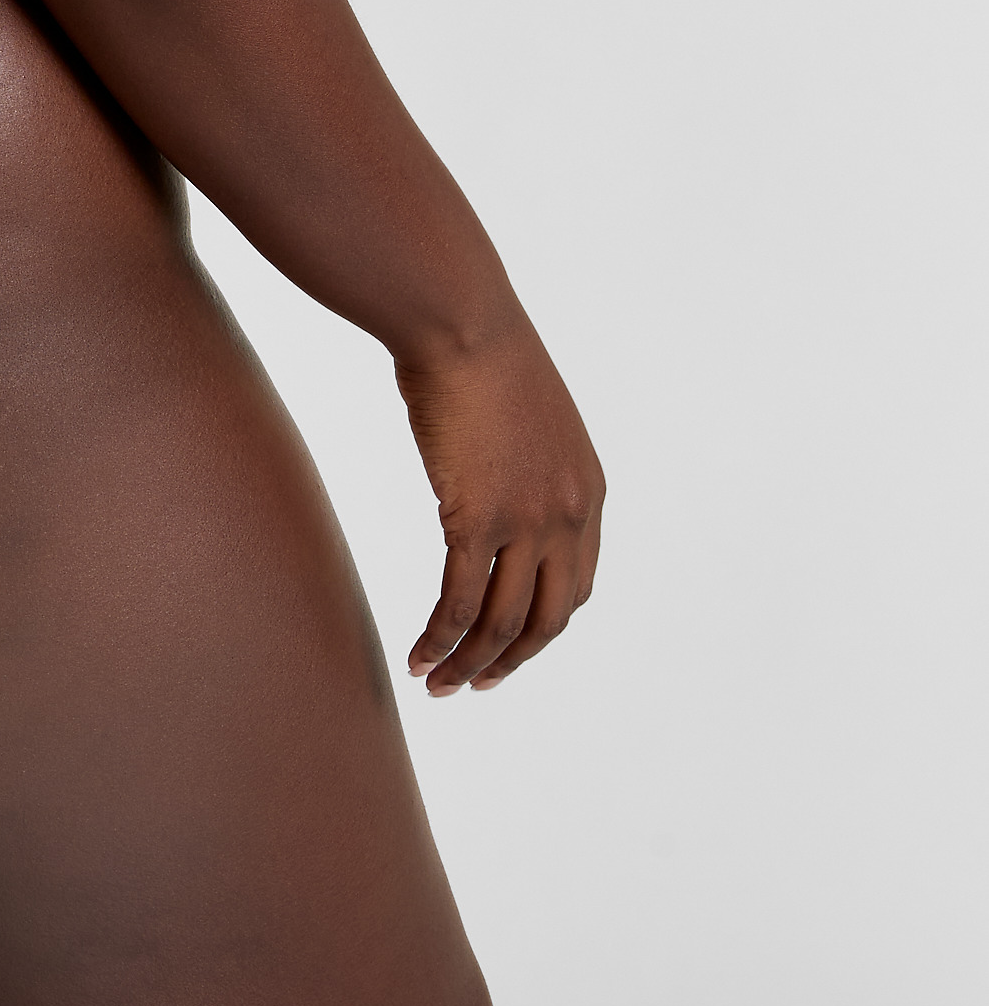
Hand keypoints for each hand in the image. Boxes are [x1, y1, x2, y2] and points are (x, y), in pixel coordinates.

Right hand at [395, 313, 602, 694]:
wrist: (462, 321)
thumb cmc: (480, 350)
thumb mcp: (526, 415)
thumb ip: (523, 463)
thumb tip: (491, 479)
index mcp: (587, 493)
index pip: (576, 587)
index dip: (542, 628)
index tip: (508, 647)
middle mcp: (568, 516)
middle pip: (548, 620)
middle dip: (510, 661)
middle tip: (474, 685)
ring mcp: (527, 521)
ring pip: (503, 622)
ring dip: (470, 663)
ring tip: (437, 684)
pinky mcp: (478, 518)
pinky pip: (459, 600)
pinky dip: (440, 637)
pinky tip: (418, 654)